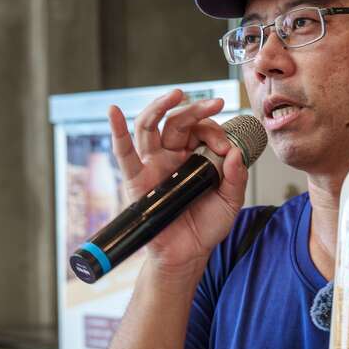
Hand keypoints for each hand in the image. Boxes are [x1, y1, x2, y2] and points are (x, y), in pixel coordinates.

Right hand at [108, 89, 248, 272]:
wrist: (188, 255)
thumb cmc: (206, 227)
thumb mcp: (230, 201)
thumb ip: (236, 178)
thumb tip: (235, 153)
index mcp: (193, 157)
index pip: (200, 130)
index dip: (215, 132)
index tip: (227, 148)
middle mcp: (171, 156)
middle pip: (177, 121)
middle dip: (196, 109)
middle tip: (215, 103)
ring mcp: (152, 165)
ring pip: (150, 127)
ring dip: (160, 106)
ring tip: (177, 93)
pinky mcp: (137, 180)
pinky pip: (124, 154)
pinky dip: (116, 131)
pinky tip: (113, 111)